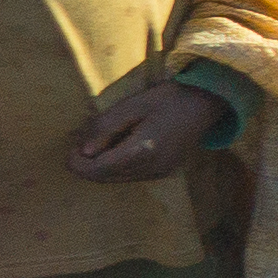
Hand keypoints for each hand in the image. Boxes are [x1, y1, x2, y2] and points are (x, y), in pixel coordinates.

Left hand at [66, 81, 231, 181]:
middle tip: (82, 147)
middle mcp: (152, 168)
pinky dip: (118, 166)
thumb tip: (84, 150)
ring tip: (103, 144)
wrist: (207, 103)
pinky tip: (122, 148)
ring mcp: (160, 172)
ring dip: (103, 167)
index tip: (70, 151)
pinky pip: (131, 176)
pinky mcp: (164, 172)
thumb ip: (106, 127)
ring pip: (118, 179)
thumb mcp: (132, 106)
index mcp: (143, 151)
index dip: (78, 163)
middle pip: (106, 177)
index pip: (99, 169)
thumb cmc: (168, 99)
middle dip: (89, 166)